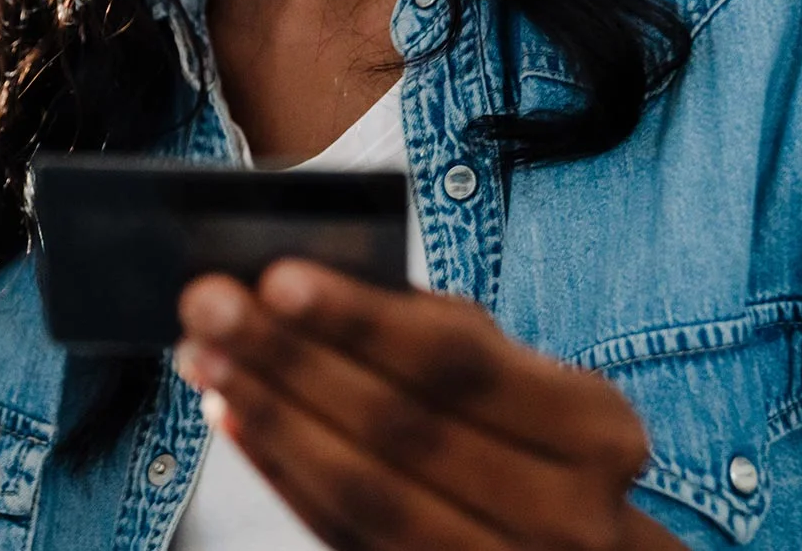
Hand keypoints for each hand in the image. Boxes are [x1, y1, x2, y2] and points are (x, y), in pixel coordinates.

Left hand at [174, 261, 681, 550]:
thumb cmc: (540, 444)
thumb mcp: (529, 382)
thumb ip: (445, 336)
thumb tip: (311, 284)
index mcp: (596, 431)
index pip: (463, 366)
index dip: (366, 323)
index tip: (277, 275)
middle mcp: (566, 515)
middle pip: (402, 430)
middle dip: (293, 360)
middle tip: (208, 303)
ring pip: (364, 492)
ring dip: (270, 416)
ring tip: (205, 356)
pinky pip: (344, 534)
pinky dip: (281, 472)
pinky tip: (233, 417)